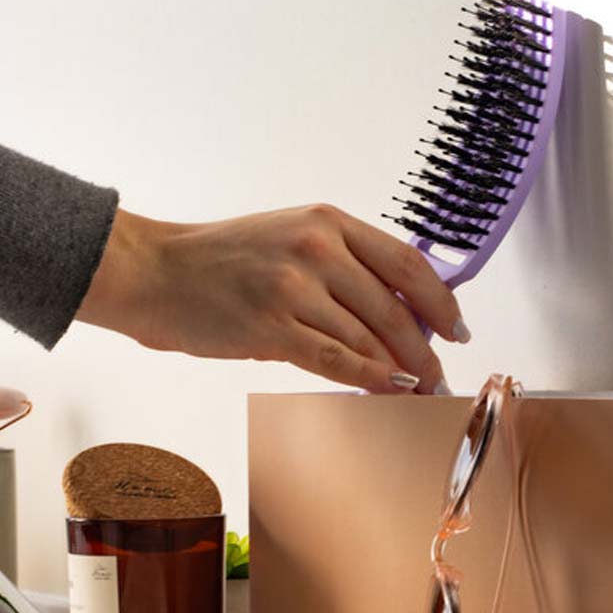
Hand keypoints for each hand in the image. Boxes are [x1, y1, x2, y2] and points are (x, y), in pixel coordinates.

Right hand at [76, 204, 470, 393]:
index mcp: (328, 221)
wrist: (155, 272)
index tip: (457, 329)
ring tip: (418, 390)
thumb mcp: (290, 236)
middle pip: (396, 307)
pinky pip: (336, 360)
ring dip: (401, 371)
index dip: (442, 301)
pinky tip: (389, 390)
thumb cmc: (220, 260)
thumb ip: (343, 264)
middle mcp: (318, 248)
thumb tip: (397, 311)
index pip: (407, 262)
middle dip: (426, 348)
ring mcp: (295, 287)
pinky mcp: (272, 327)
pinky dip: (370, 379)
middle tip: (439, 374)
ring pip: (370, 337)